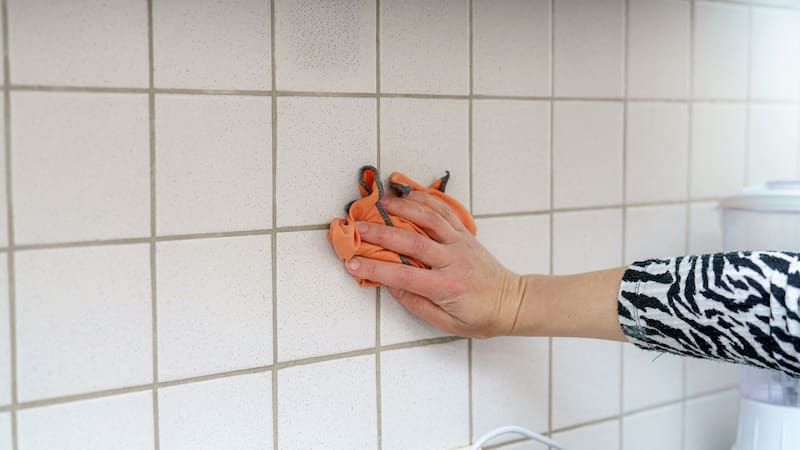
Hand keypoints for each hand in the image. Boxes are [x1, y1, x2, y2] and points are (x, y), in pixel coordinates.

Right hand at [343, 191, 523, 338]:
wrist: (512, 302)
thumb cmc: (481, 317)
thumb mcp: (446, 323)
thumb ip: (416, 304)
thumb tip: (391, 286)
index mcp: (446, 286)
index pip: (403, 276)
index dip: (375, 268)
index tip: (353, 263)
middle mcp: (453, 260)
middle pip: (412, 241)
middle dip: (381, 232)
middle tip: (358, 227)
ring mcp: (460, 243)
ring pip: (429, 218)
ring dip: (403, 207)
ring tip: (380, 203)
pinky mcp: (465, 234)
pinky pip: (445, 211)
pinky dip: (426, 200)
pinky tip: (410, 195)